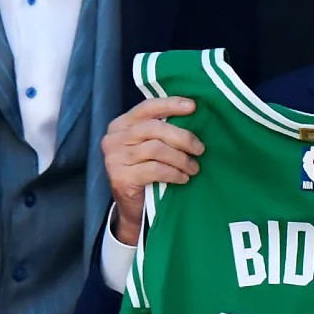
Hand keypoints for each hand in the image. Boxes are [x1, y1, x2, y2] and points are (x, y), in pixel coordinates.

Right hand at [102, 96, 203, 245]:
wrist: (134, 209)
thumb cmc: (147, 173)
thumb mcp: (152, 146)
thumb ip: (162, 130)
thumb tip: (193, 114)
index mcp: (121, 125)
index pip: (147, 107)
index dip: (171, 104)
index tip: (193, 106)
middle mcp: (114, 138)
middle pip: (154, 128)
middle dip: (182, 137)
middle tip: (200, 149)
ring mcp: (114, 158)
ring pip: (157, 149)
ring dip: (181, 158)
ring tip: (194, 167)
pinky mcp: (121, 177)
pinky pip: (155, 169)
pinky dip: (174, 173)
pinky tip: (183, 178)